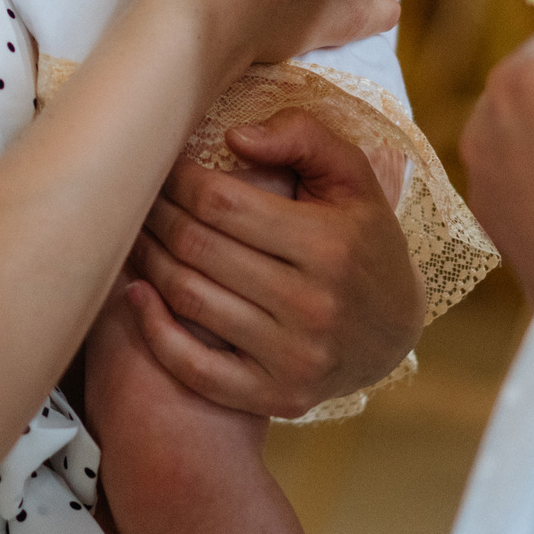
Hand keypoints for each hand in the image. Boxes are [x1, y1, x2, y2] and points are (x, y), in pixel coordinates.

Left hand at [123, 111, 423, 417]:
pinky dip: (155, 332)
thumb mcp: (352, 174)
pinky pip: (196, 369)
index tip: (161, 168)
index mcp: (327, 244)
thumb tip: (234, 138)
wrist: (396, 330)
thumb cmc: (361, 237)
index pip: (221, 203)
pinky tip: (137, 294)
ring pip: (189, 299)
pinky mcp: (279, 397)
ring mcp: (295, 357)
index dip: (178, 180)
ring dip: (148, 261)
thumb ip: (302, 136)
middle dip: (156, 215)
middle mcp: (313, 304)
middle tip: (139, 198)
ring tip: (137, 235)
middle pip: (197, 248)